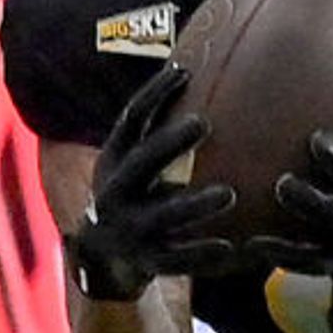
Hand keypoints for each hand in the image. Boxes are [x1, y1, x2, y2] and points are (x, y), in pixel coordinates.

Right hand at [68, 62, 237, 302]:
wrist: (102, 256)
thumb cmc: (134, 194)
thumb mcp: (132, 161)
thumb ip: (157, 129)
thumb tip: (194, 70)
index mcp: (115, 159)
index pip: (131, 119)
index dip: (154, 94)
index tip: (184, 71)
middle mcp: (116, 191)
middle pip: (142, 162)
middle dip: (170, 142)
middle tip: (205, 122)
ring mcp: (130, 229)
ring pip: (161, 215)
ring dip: (193, 205)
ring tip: (229, 194)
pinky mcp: (147, 262)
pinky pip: (176, 260)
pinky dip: (202, 254)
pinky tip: (231, 248)